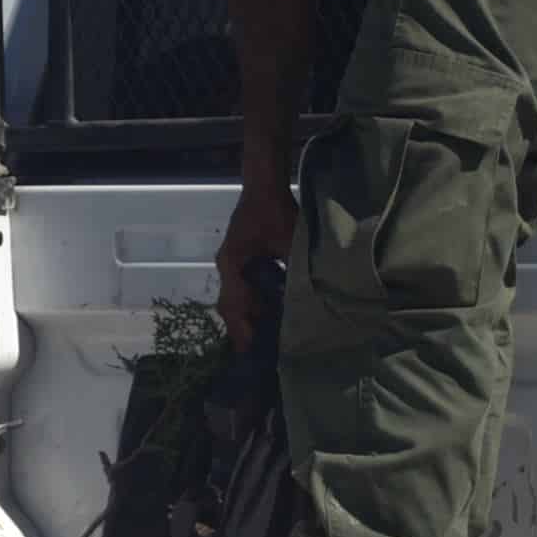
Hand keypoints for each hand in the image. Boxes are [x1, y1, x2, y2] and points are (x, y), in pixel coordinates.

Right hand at [215, 187, 295, 346]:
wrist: (263, 183)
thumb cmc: (274, 211)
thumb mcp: (288, 242)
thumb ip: (294, 269)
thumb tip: (309, 297)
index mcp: (232, 264)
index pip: (234, 304)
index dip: (243, 328)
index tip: (252, 349)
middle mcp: (227, 265)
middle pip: (230, 305)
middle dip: (243, 328)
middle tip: (258, 352)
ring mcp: (232, 262)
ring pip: (236, 297)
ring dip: (249, 315)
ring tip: (265, 337)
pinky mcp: (240, 258)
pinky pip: (243, 287)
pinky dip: (253, 301)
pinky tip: (270, 311)